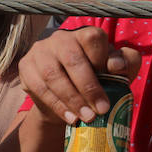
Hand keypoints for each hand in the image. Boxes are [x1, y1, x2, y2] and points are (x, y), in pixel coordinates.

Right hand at [18, 26, 140, 125]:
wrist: (68, 97)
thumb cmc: (99, 77)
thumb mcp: (118, 69)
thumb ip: (126, 62)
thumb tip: (116, 65)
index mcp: (85, 34)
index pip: (93, 38)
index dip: (102, 58)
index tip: (113, 78)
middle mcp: (61, 38)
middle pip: (72, 60)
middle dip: (89, 88)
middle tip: (101, 109)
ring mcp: (40, 51)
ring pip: (53, 75)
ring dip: (72, 100)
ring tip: (87, 117)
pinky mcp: (25, 66)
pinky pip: (39, 87)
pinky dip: (57, 105)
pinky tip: (70, 117)